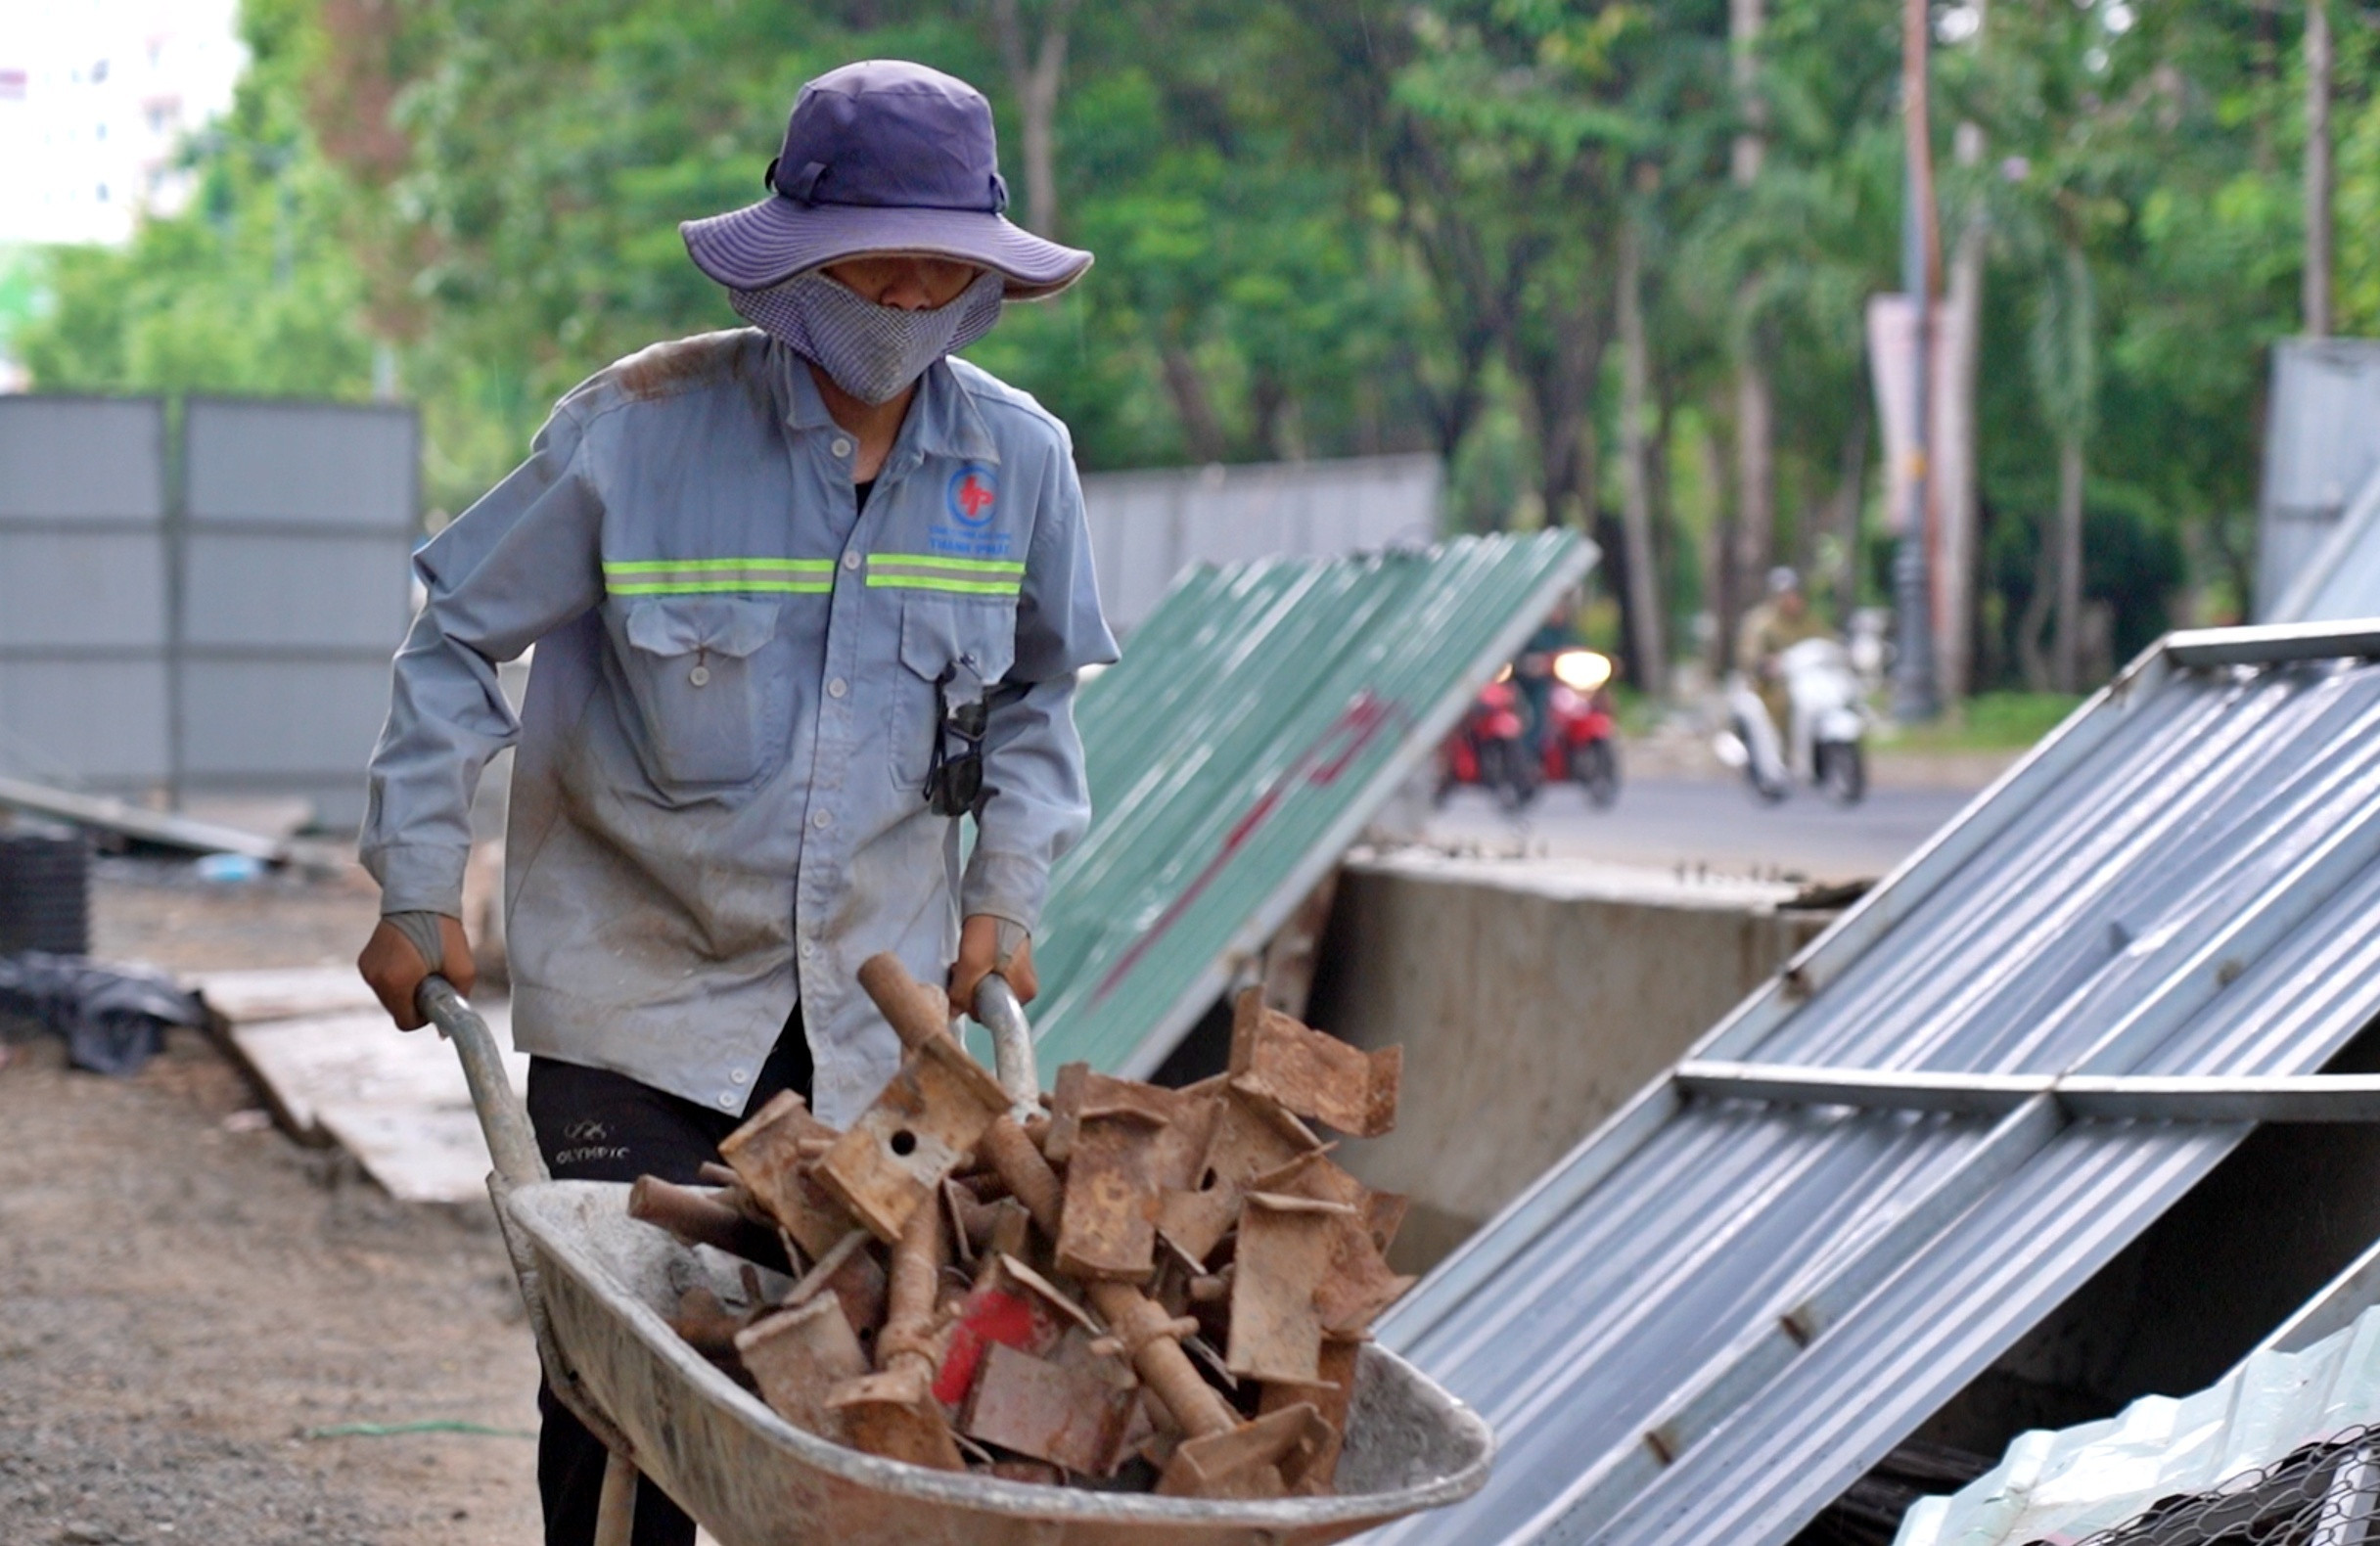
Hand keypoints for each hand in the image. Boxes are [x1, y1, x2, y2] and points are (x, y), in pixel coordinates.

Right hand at [358, 915, 474, 1029]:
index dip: (423, 1018)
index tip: (435, 1001)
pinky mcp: (364, 959)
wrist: (420, 897)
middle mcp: (376, 978)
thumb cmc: (444, 931)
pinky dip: (395, 978)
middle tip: (432, 980)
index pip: (405, 1022)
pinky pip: (381, 981)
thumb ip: (458, 1000)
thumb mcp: (463, 968)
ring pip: (387, 996)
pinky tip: (410, 960)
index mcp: (396, 982)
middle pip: (396, 1010)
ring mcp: (367, 968)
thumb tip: (444, 1031)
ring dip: (404, 990)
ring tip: (422, 966)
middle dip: (414, 1002)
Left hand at [948, 914, 1035, 1019]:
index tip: (961, 987)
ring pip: (983, 987)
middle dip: (968, 989)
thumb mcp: (971, 965)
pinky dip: (973, 969)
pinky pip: (985, 975)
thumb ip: (960, 994)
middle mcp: (1024, 986)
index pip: (990, 1014)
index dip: (971, 1004)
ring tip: (962, 961)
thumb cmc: (990, 933)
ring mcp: (1016, 973)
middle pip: (986, 1001)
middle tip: (960, 970)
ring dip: (968, 978)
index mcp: (1024, 993)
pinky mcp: (1007, 962)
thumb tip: (950, 1015)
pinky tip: (968, 956)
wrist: (997, 900)